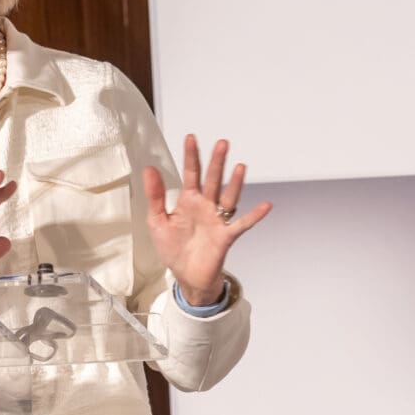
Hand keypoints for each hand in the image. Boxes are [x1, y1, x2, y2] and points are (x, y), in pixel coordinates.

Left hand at [145, 136, 271, 305]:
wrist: (185, 276)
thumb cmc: (173, 249)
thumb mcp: (157, 221)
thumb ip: (155, 196)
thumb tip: (149, 169)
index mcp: (188, 201)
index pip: (191, 173)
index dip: (191, 156)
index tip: (191, 138)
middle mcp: (205, 206)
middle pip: (213, 180)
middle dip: (217, 162)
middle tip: (222, 143)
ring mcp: (217, 220)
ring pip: (228, 197)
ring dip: (235, 183)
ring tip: (240, 167)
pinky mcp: (225, 237)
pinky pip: (242, 225)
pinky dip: (254, 216)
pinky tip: (265, 206)